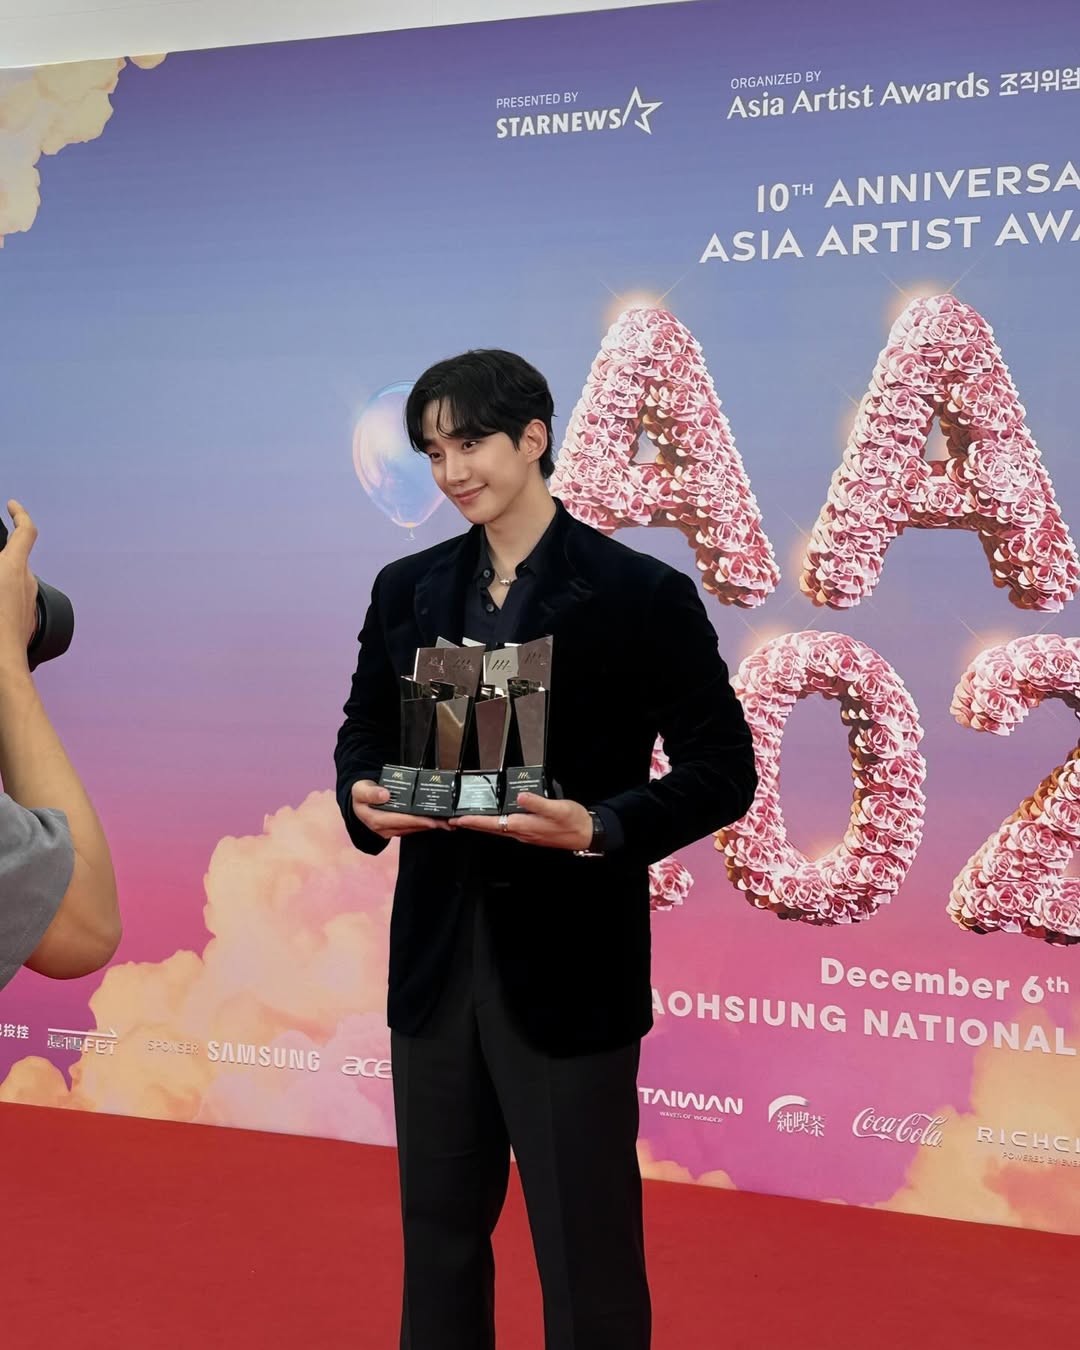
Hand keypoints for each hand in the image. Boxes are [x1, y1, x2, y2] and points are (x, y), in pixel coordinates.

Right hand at [0, 500, 38, 672]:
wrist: (2, 664)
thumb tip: (3, 559)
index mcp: (14, 567)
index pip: (26, 530)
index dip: (20, 514)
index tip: (12, 505)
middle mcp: (27, 582)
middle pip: (15, 558)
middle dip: (0, 555)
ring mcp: (29, 601)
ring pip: (13, 580)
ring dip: (1, 577)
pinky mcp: (28, 619)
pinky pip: (14, 599)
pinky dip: (3, 595)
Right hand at [351, 779, 450, 837]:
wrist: (359, 801)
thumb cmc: (361, 793)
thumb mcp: (360, 790)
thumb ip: (370, 792)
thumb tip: (384, 795)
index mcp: (376, 820)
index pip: (401, 821)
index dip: (417, 821)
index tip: (433, 821)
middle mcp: (384, 829)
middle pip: (411, 827)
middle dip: (430, 825)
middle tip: (449, 823)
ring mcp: (391, 831)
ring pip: (414, 828)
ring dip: (431, 826)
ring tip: (448, 822)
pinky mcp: (396, 829)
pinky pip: (413, 827)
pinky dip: (425, 824)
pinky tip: (438, 820)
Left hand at [452, 793, 592, 850]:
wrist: (586, 834)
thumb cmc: (572, 822)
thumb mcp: (557, 809)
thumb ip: (537, 803)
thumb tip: (520, 797)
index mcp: (523, 826)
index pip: (492, 824)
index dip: (473, 821)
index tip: (456, 819)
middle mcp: (521, 832)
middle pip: (490, 829)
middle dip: (472, 824)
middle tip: (454, 820)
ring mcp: (526, 833)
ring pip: (497, 829)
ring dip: (482, 825)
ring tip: (468, 818)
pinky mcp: (531, 831)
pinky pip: (507, 827)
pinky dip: (496, 823)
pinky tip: (496, 817)